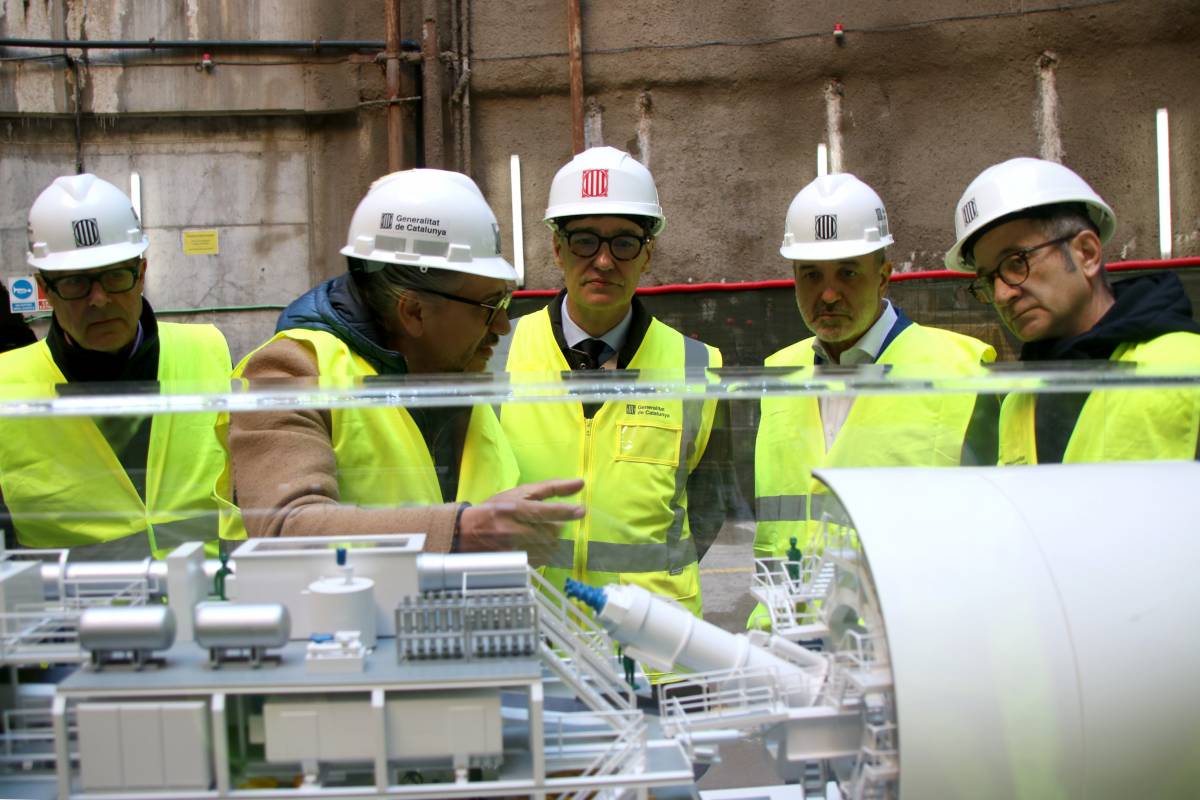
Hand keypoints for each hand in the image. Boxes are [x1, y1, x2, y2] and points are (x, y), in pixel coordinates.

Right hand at [457, 478, 584, 565]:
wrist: (466, 532)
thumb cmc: (496, 509)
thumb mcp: (519, 493)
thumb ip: (550, 488)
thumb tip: (580, 484)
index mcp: (516, 509)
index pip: (545, 511)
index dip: (565, 511)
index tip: (581, 511)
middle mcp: (514, 530)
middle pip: (551, 532)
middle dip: (556, 527)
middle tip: (548, 523)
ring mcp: (514, 549)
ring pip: (548, 548)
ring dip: (551, 540)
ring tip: (539, 534)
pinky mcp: (514, 563)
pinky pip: (542, 560)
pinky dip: (544, 553)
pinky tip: (535, 546)